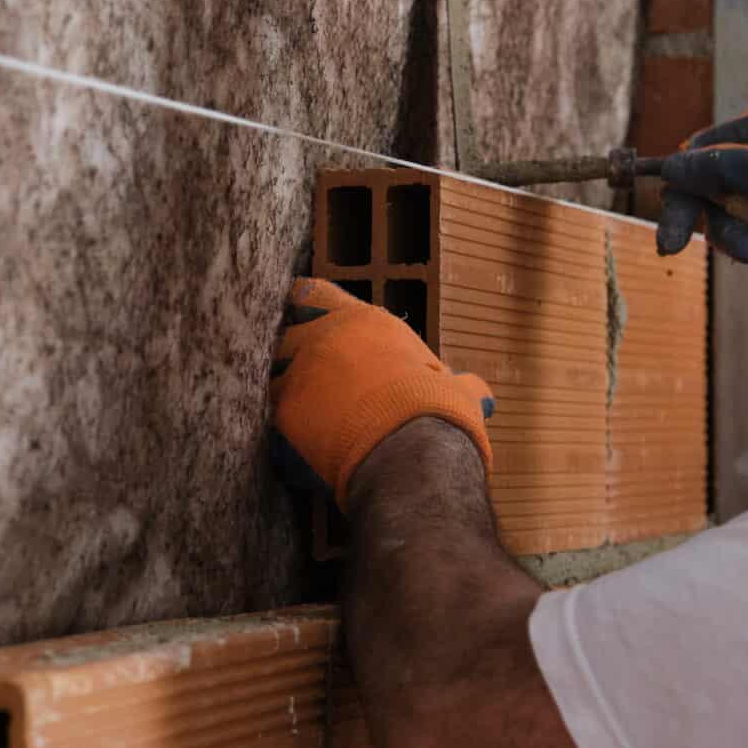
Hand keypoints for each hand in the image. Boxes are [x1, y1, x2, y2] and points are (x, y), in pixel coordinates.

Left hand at [270, 278, 495, 503]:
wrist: (414, 454)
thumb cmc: (441, 414)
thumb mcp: (459, 393)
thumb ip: (461, 386)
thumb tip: (480, 394)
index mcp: (363, 324)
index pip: (316, 293)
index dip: (305, 307)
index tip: (300, 318)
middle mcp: (324, 339)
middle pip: (284, 336)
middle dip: (289, 357)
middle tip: (303, 382)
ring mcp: (298, 375)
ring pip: (269, 376)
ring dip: (279, 394)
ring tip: (296, 420)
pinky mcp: (281, 416)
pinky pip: (267, 422)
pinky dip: (278, 436)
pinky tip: (292, 454)